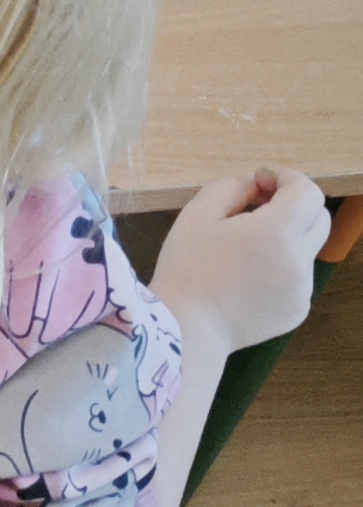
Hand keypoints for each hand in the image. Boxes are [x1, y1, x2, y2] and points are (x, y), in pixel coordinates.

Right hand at [154, 172, 332, 353]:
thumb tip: (255, 185)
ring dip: (288, 236)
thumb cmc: (187, 268)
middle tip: (259, 206)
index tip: (261, 182)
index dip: (287, 178)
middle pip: (319, 218)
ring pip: (308, 248)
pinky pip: (299, 276)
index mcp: (276, 233)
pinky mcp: (298, 310)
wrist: (187, 328)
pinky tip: (250, 275)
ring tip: (249, 247)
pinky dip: (283, 266)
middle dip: (294, 204)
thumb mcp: (197, 214)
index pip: (307, 192)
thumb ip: (231, 187)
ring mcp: (302, 289)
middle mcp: (299, 261)